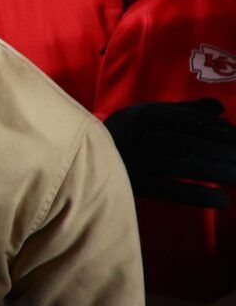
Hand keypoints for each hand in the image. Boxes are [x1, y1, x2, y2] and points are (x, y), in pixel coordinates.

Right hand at [104, 99, 235, 207]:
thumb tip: (220, 106)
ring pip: (180, 166)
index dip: (215, 129)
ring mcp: (135, 161)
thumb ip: (185, 111)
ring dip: (214, 171)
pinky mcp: (135, 185)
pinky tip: (222, 199)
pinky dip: (197, 195)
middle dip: (219, 151)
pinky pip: (171, 191)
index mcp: (143, 114)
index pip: (185, 120)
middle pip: (185, 143)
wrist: (83, 157)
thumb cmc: (128, 133)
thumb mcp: (150, 115)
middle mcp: (137, 135)